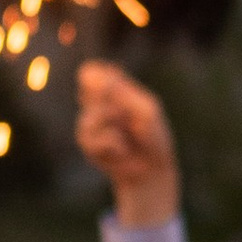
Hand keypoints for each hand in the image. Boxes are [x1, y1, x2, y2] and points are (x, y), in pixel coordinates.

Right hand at [73, 60, 180, 228]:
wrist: (152, 170)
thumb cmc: (154, 136)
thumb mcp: (145, 109)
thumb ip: (120, 92)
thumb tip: (88, 75)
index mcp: (113, 87)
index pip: (92, 71)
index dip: (99, 80)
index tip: (116, 91)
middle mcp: (97, 101)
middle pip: (87, 96)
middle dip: (112, 106)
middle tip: (129, 118)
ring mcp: (89, 121)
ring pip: (89, 117)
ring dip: (113, 128)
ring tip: (127, 137)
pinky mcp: (87, 142)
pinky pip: (91, 139)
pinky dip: (112, 146)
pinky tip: (122, 151)